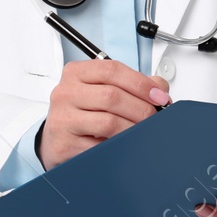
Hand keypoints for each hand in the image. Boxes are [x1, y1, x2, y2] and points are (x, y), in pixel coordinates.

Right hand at [38, 58, 170, 169]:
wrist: (57, 139)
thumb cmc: (82, 111)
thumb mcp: (102, 89)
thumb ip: (132, 84)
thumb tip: (160, 88)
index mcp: (76, 73)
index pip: (112, 70)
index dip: (140, 83)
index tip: (159, 96)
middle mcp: (65, 93)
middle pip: (112, 96)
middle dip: (141, 108)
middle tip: (154, 117)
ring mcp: (62, 119)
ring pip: (109, 122)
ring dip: (133, 129)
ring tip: (142, 131)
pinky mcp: (64, 144)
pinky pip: (100, 146)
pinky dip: (118, 146)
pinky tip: (123, 144)